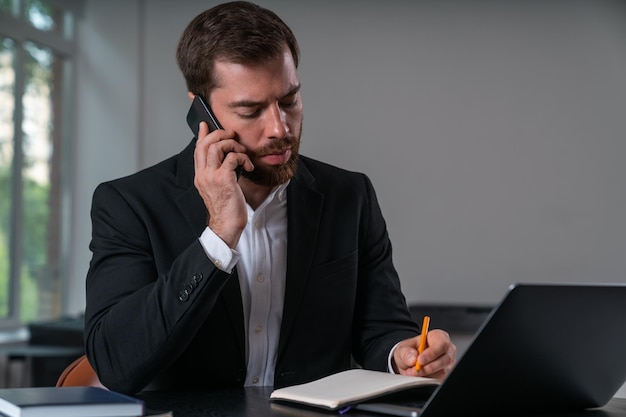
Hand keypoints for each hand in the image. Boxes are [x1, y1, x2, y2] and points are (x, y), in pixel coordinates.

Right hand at [193, 122, 252, 246]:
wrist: (227, 225)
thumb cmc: (226, 208)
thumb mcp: (219, 187)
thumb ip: (219, 172)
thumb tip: (227, 158)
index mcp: (200, 176)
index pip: (197, 150)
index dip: (202, 135)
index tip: (205, 125)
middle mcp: (203, 175)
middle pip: (205, 144)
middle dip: (220, 134)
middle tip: (232, 135)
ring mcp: (212, 176)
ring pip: (217, 147)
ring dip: (232, 144)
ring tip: (242, 152)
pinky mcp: (224, 179)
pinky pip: (232, 157)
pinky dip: (242, 157)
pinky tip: (248, 166)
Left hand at [392, 329, 456, 379]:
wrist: (409, 361)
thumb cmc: (410, 350)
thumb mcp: (403, 348)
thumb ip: (406, 351)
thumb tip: (413, 357)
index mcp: (439, 337)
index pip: (442, 344)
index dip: (432, 353)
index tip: (420, 360)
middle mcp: (447, 350)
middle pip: (445, 359)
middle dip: (429, 366)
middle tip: (415, 369)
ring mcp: (448, 363)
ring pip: (442, 371)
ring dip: (426, 374)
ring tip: (412, 371)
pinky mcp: (445, 375)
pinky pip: (438, 379)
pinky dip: (426, 379)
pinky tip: (417, 375)